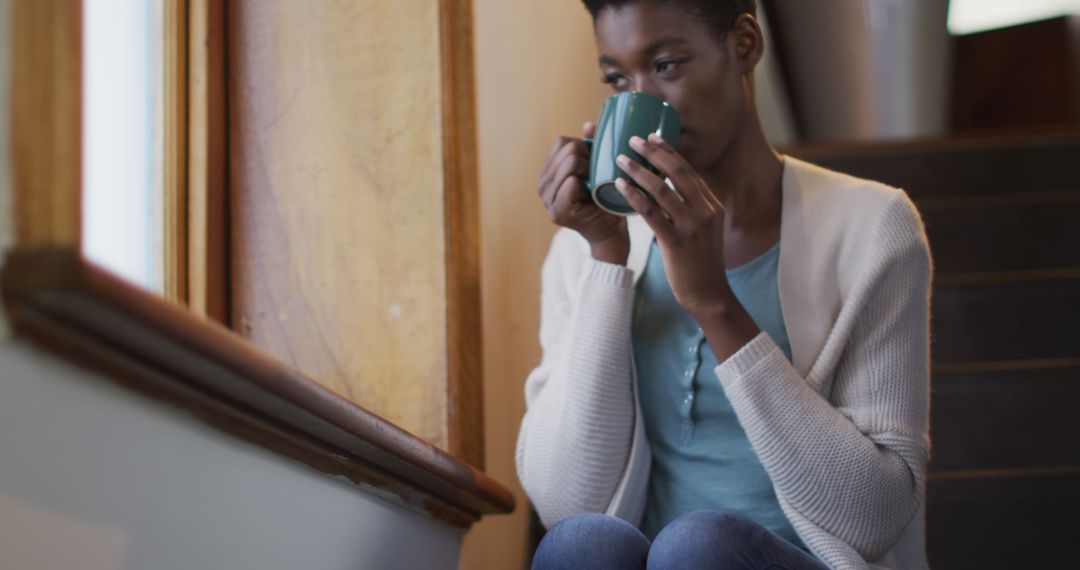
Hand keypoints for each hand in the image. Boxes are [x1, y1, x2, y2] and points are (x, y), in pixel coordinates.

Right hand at [536, 122, 628, 263]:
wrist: (611, 232)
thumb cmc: (606, 199)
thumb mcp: (597, 168)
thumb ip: (591, 148)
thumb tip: (589, 125)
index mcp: (548, 172)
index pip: (561, 142)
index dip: (582, 146)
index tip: (595, 162)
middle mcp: (542, 185)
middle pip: (566, 149)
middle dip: (588, 157)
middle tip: (598, 175)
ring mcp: (548, 199)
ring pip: (570, 163)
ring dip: (589, 169)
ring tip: (596, 183)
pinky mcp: (558, 211)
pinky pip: (571, 183)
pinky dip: (586, 185)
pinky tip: (594, 194)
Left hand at [614, 133, 732, 316]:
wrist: (709, 294)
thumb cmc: (700, 263)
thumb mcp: (703, 230)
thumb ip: (690, 209)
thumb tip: (666, 192)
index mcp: (711, 204)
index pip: (689, 170)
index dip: (669, 152)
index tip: (652, 137)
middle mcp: (704, 210)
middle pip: (678, 171)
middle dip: (654, 152)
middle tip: (634, 138)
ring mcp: (692, 225)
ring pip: (662, 189)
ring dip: (639, 171)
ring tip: (620, 159)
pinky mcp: (676, 241)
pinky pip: (651, 213)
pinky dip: (634, 196)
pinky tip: (620, 187)